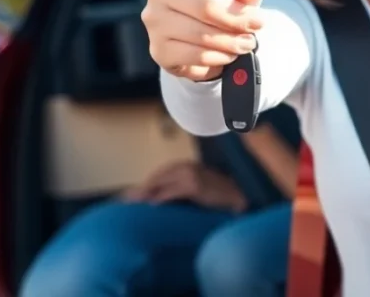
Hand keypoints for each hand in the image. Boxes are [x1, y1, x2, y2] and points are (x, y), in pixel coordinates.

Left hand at [121, 161, 247, 211]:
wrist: (240, 195)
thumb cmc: (221, 194)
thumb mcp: (200, 187)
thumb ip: (183, 187)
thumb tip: (161, 198)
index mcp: (189, 165)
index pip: (162, 172)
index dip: (149, 182)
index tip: (135, 193)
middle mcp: (188, 166)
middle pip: (158, 175)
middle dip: (143, 187)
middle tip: (128, 198)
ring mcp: (191, 175)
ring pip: (162, 182)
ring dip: (147, 192)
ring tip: (134, 202)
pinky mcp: (194, 186)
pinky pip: (172, 192)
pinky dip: (160, 197)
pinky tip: (152, 204)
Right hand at [142, 0, 270, 81]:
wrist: (207, 28)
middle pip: (203, 2)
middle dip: (237, 17)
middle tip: (257, 23)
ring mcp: (156, 19)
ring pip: (201, 33)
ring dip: (232, 40)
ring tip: (248, 41)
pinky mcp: (159, 49)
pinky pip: (196, 55)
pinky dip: (220, 56)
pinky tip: (230, 53)